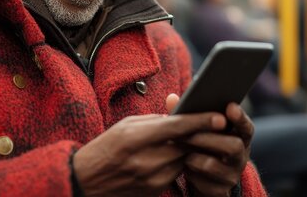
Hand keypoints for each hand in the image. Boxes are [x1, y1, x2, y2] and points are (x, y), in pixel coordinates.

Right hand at [73, 112, 223, 195]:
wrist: (87, 181)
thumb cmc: (105, 147)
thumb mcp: (125, 126)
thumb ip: (154, 121)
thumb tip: (178, 118)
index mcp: (136, 138)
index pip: (177, 128)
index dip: (200, 121)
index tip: (220, 117)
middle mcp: (146, 161)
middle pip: (186, 145)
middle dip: (198, 135)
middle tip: (210, 124)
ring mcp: (151, 179)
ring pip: (184, 160)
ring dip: (187, 149)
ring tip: (189, 138)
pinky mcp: (155, 191)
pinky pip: (176, 173)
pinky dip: (177, 162)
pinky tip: (170, 155)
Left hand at [166, 94, 254, 196]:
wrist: (206, 179)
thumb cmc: (202, 145)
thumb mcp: (201, 130)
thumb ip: (189, 113)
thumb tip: (171, 98)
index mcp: (240, 137)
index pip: (246, 127)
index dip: (240, 117)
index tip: (230, 106)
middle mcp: (240, 156)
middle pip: (233, 146)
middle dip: (208, 138)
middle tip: (189, 133)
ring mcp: (231, 174)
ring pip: (214, 164)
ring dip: (194, 154)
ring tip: (180, 146)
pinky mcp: (219, 190)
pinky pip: (203, 181)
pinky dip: (190, 170)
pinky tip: (182, 163)